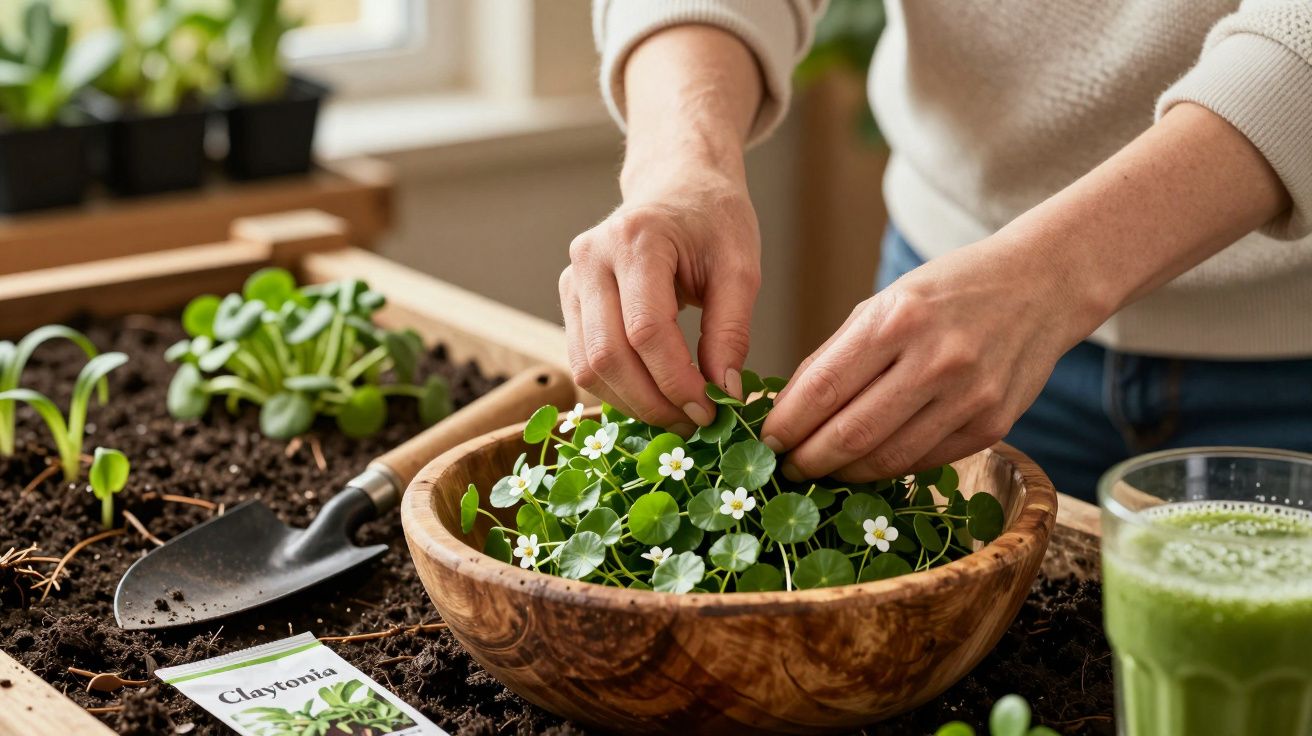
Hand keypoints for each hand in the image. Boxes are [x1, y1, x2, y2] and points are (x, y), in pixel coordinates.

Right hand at [560, 165, 761, 432]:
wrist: (677, 182)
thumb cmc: (713, 218)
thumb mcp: (741, 267)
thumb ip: (731, 330)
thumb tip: (723, 393)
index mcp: (637, 240)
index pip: (645, 331)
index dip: (676, 381)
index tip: (710, 411)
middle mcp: (591, 258)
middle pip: (607, 354)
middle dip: (651, 401)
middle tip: (693, 424)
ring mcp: (572, 277)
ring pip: (586, 365)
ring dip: (631, 402)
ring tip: (676, 415)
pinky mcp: (569, 296)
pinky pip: (582, 358)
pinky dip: (617, 388)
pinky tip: (653, 395)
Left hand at [760, 236, 1102, 481]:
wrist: (1041, 285)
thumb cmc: (948, 292)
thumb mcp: (885, 304)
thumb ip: (835, 356)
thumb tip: (783, 410)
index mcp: (897, 320)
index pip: (822, 389)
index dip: (786, 425)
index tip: (764, 443)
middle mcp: (936, 360)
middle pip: (851, 434)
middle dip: (808, 460)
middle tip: (785, 469)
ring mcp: (970, 397)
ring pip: (888, 458)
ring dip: (845, 473)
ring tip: (821, 472)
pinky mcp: (994, 426)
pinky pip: (924, 461)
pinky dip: (888, 468)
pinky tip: (867, 465)